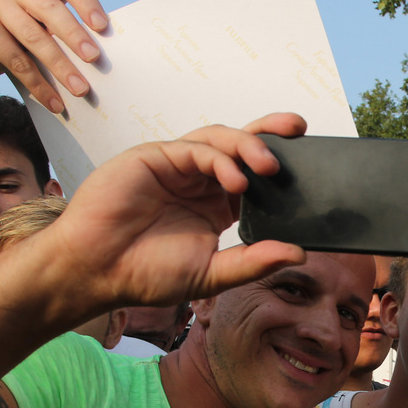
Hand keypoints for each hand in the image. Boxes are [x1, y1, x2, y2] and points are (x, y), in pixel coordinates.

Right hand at [0, 0, 108, 110]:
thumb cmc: (23, 35)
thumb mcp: (45, 24)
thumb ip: (67, 27)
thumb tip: (101, 54)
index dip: (85, 3)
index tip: (102, 26)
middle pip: (49, 9)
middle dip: (74, 34)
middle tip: (94, 57)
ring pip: (33, 37)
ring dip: (60, 66)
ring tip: (80, 89)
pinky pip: (16, 60)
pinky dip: (38, 85)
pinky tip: (55, 103)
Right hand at [39, 113, 306, 312]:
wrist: (96, 271)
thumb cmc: (146, 274)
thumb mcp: (211, 274)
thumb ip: (253, 262)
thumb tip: (300, 254)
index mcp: (216, 205)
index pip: (256, 180)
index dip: (281, 171)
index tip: (311, 170)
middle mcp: (200, 181)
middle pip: (243, 147)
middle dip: (273, 135)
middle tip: (301, 132)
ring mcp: (178, 166)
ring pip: (222, 140)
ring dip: (249, 147)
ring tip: (270, 168)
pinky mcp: (156, 156)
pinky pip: (196, 148)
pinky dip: (220, 160)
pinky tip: (236, 182)